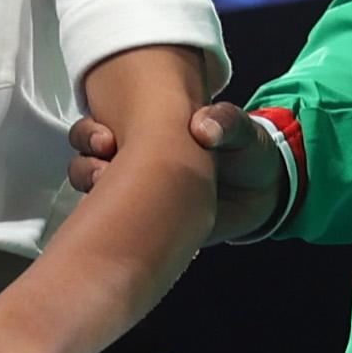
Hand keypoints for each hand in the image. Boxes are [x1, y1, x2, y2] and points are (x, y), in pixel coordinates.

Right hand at [65, 101, 283, 241]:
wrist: (265, 191)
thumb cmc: (245, 152)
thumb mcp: (239, 130)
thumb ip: (224, 122)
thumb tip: (203, 127)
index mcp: (148, 134)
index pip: (101, 130)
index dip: (91, 134)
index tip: (105, 139)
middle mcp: (136, 163)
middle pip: (87, 162)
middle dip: (86, 164)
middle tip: (105, 166)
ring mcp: (141, 197)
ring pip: (99, 197)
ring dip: (98, 196)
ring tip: (113, 196)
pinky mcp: (154, 228)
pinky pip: (127, 230)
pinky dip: (123, 229)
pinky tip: (135, 228)